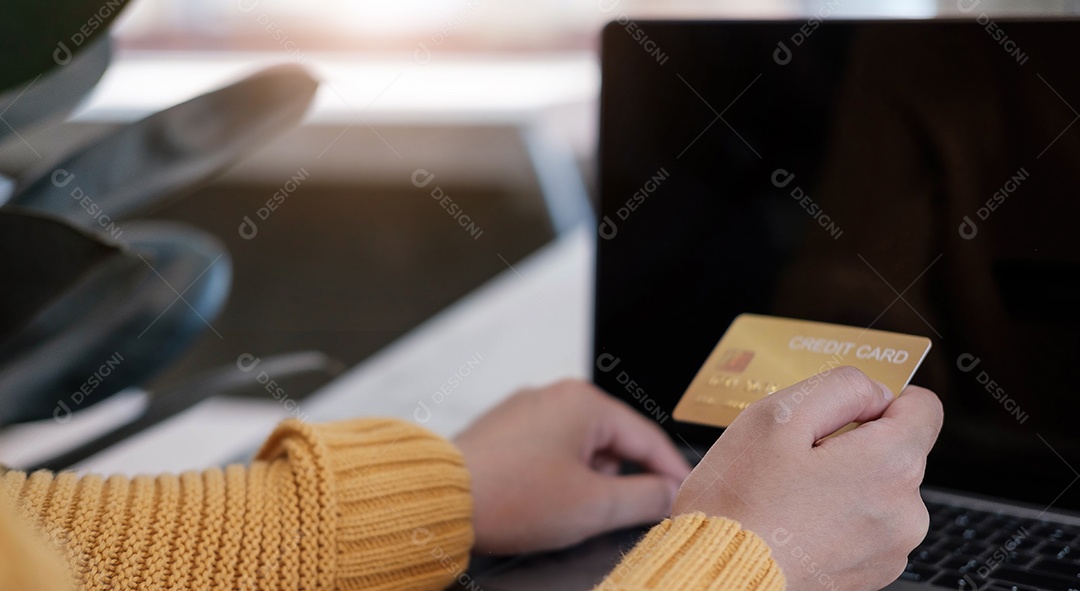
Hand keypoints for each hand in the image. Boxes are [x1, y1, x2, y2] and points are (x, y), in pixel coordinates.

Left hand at [455, 379, 691, 554]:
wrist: (441, 499)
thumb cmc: (511, 496)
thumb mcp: (593, 505)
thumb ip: (644, 498)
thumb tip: (669, 494)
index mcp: (584, 402)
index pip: (647, 437)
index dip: (671, 471)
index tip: (686, 496)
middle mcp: (554, 395)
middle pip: (613, 439)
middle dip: (626, 478)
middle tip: (635, 512)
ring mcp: (525, 410)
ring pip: (580, 446)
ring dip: (591, 479)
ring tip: (579, 512)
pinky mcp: (503, 430)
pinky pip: (549, 449)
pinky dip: (561, 474)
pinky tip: (549, 502)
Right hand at [672, 366, 942, 590]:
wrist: (717, 573)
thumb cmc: (739, 501)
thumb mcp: (776, 415)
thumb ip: (840, 387)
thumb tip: (876, 394)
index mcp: (890, 464)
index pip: (923, 407)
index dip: (879, 401)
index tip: (842, 415)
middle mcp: (906, 511)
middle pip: (896, 450)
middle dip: (853, 445)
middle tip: (797, 460)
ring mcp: (892, 549)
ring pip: (880, 489)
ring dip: (846, 484)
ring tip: (793, 496)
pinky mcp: (873, 573)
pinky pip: (867, 526)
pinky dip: (839, 518)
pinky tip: (799, 523)